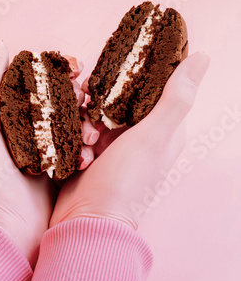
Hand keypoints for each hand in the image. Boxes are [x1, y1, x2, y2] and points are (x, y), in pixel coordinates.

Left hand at [0, 41, 92, 266]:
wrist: (4, 231)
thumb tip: (0, 44)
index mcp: (7, 116)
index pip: (36, 82)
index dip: (57, 70)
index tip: (75, 66)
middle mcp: (29, 130)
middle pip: (60, 100)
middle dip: (78, 95)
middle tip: (87, 98)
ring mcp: (48, 150)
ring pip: (75, 123)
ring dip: (87, 122)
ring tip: (90, 132)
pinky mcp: (63, 169)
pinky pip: (82, 149)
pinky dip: (89, 148)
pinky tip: (90, 154)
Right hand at [50, 52, 209, 229]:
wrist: (87, 224)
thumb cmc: (125, 183)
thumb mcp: (152, 137)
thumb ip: (175, 97)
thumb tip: (204, 57)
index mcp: (164, 128)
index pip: (154, 85)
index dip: (137, 71)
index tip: (118, 64)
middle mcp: (140, 134)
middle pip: (119, 95)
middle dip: (101, 98)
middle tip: (90, 105)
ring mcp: (114, 144)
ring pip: (95, 110)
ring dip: (86, 121)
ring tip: (86, 140)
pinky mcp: (91, 153)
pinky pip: (80, 128)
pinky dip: (76, 138)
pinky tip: (78, 155)